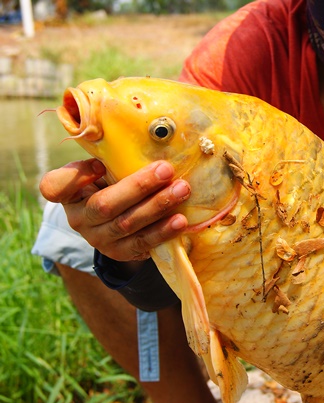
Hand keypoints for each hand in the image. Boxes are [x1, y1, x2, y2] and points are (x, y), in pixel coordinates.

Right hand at [39, 158, 190, 261]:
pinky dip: (163, 231)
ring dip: (157, 206)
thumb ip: (112, 160)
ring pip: (128, 224)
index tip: (99, 165)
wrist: (116, 223)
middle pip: (105, 205)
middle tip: (166, 170)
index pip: (54, 187)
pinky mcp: (120, 253)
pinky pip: (143, 243)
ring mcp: (99, 239)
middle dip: (138, 186)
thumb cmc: (111, 185)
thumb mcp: (103, 172)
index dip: (75, 177)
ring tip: (181, 190)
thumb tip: (148, 141)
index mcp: (69, 194)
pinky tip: (180, 220)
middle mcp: (79, 218)